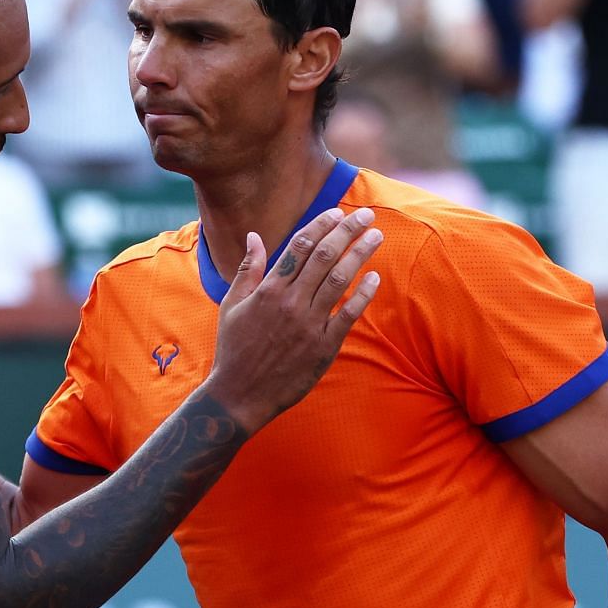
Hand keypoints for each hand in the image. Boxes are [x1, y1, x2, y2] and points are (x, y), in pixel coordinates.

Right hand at [201, 208, 381, 434]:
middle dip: (347, 230)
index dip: (320, 225)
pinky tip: (374, 277)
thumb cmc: (233, 349)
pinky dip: (363, 294)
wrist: (240, 395)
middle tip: (366, 215)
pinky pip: (348, 315)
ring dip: (360, 254)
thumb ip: (247, 270)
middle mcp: (290, 302)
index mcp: (267, 290)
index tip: (336, 212)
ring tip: (376, 236)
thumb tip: (255, 236)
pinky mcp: (323, 347)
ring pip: (339, 279)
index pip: (299, 246)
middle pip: (324, 256)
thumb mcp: (231, 305)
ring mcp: (308, 325)